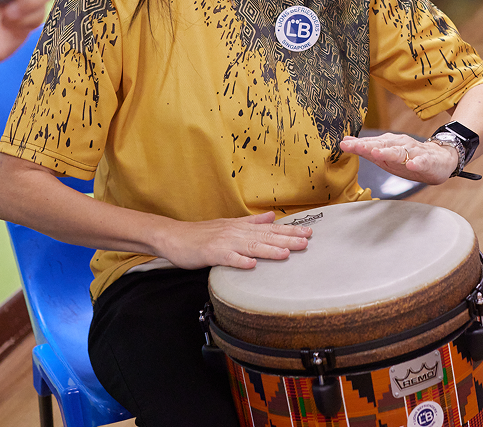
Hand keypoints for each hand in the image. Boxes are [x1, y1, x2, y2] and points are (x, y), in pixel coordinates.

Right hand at [157, 211, 311, 268]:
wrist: (174, 237)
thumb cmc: (201, 234)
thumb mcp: (229, 224)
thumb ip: (251, 222)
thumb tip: (271, 216)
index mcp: (241, 227)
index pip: (271, 228)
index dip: (290, 230)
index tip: (308, 232)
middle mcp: (236, 233)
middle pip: (266, 235)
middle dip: (287, 238)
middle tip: (307, 241)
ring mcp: (224, 242)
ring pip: (251, 246)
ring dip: (269, 249)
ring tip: (286, 252)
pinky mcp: (212, 253)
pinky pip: (227, 258)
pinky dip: (239, 261)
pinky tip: (251, 264)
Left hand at [340, 133, 459, 184]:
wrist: (440, 159)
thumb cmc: (411, 158)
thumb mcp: (387, 155)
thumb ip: (367, 148)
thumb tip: (346, 142)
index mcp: (390, 144)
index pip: (372, 143)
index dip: (358, 144)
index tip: (344, 144)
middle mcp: (401, 145)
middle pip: (383, 145)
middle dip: (369, 146)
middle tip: (355, 146)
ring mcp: (415, 153)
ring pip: (400, 152)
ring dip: (388, 152)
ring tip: (377, 153)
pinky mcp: (428, 161)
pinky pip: (422, 162)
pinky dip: (416, 163)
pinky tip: (411, 165)